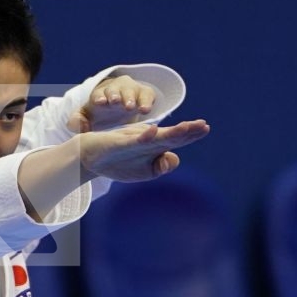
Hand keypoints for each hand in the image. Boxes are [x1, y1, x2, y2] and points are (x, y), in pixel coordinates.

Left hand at [66, 75, 158, 133]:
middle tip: (116, 102)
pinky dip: (147, 101)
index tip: (100, 102)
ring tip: (136, 108)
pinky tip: (147, 110)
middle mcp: (116, 89)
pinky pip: (147, 94)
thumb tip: (79, 126)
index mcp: (100, 94)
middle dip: (116, 95)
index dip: (99, 97)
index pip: (98, 93)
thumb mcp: (86, 117)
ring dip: (133, 98)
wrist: (118, 108)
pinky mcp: (144, 94)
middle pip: (116, 89)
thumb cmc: (100, 114)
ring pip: (132, 91)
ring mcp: (131, 90)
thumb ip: (77, 121)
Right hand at [77, 119, 210, 182]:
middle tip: (203, 125)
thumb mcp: (145, 171)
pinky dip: (144, 136)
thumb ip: (161, 166)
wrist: (90, 157)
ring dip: (171, 132)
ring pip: (156, 135)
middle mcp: (147, 139)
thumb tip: (175, 159)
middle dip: (187, 130)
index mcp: (154, 146)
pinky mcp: (119, 143)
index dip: (191, 134)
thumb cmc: (119, 161)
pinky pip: (134, 140)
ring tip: (186, 128)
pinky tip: (153, 132)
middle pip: (170, 135)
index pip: (177, 139)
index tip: (205, 127)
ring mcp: (133, 140)